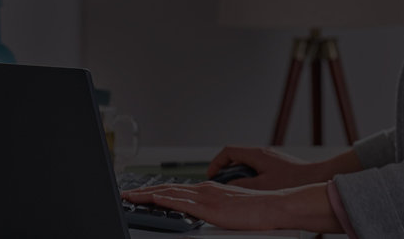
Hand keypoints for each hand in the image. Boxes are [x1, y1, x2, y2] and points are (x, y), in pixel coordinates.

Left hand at [121, 181, 341, 232]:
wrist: (276, 206)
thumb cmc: (259, 210)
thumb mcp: (232, 208)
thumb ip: (216, 208)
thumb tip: (205, 213)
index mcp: (210, 190)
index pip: (177, 189)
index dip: (157, 190)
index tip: (142, 193)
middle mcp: (205, 189)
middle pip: (168, 189)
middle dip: (145, 191)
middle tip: (127, 193)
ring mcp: (207, 197)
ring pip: (170, 193)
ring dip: (148, 194)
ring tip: (131, 196)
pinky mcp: (210, 208)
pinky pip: (182, 203)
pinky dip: (165, 199)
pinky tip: (152, 199)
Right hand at [207, 146, 323, 189]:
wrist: (317, 178)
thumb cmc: (294, 180)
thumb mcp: (262, 186)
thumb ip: (242, 185)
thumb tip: (229, 187)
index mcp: (257, 154)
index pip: (228, 152)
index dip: (216, 163)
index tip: (211, 174)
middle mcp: (263, 154)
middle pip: (236, 158)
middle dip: (226, 171)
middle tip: (220, 185)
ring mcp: (270, 160)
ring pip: (247, 165)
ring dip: (239, 176)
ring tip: (236, 190)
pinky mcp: (277, 166)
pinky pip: (257, 170)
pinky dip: (250, 179)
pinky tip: (254, 192)